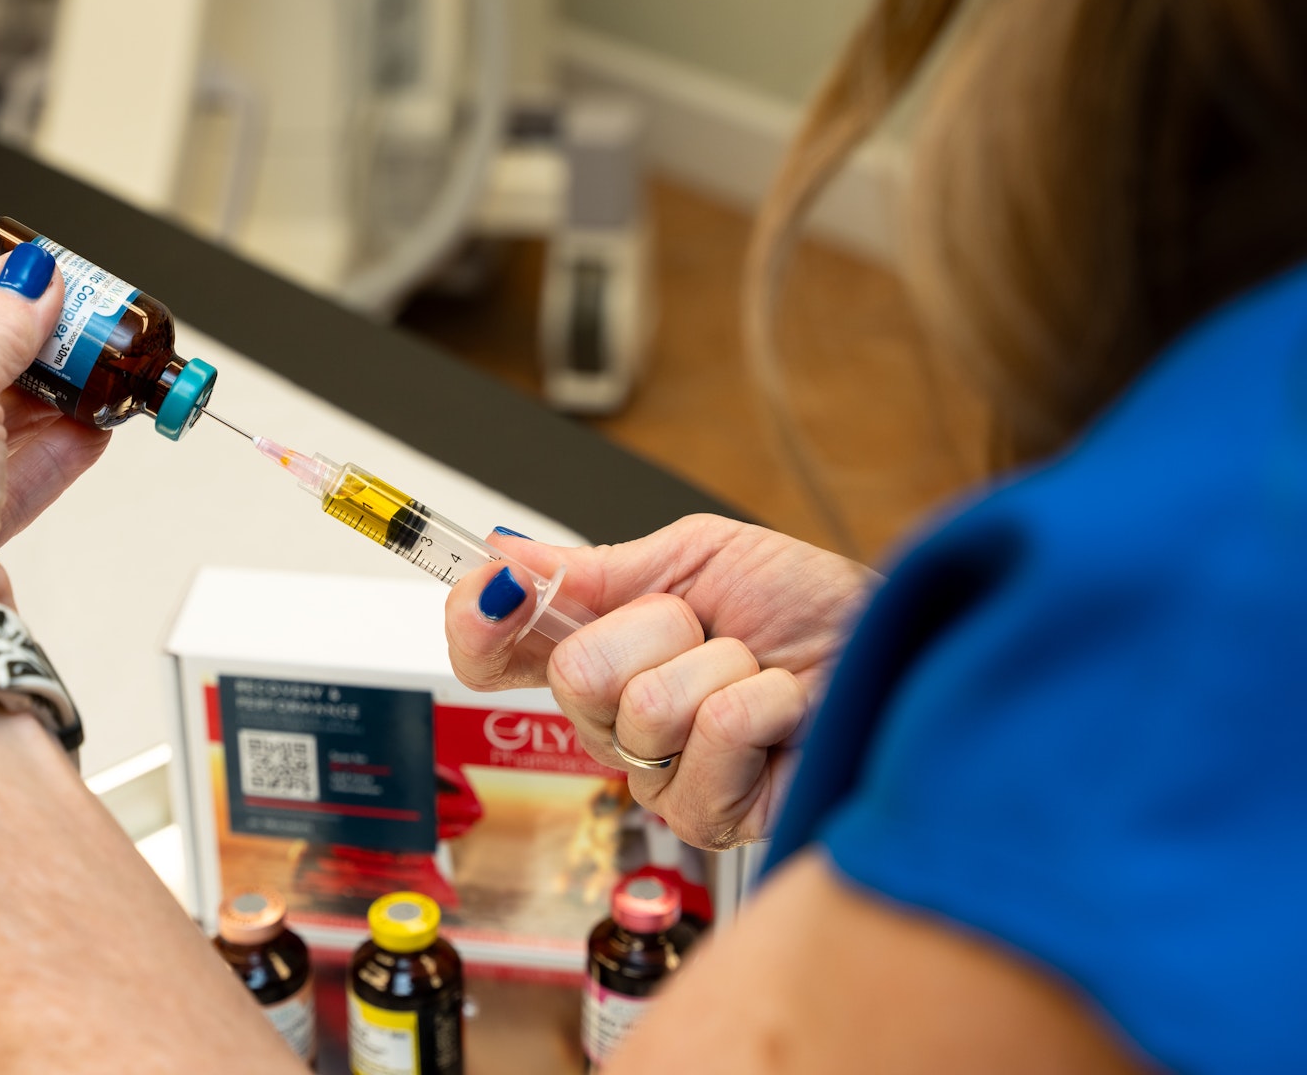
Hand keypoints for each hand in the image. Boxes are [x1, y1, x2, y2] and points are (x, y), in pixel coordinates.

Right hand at [445, 514, 875, 846]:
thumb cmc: (813, 610)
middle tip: (711, 629)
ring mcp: (656, 775)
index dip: (478, 622)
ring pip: (644, 707)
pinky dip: (762, 703)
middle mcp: (615, 720)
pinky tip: (783, 713)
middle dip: (659, 627)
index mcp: (603, 651)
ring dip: (724, 666)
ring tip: (762, 673)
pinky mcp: (706, 817)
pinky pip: (707, 737)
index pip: (497, 652)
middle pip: (573, 672)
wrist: (893, 651)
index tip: (493, 588)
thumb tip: (502, 555)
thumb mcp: (699, 557)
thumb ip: (595, 567)